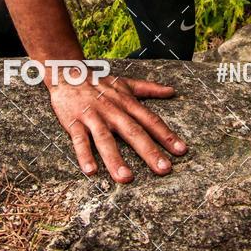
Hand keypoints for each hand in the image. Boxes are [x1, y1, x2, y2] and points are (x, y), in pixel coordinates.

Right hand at [47, 70, 187, 182]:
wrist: (68, 73)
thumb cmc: (100, 83)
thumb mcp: (126, 83)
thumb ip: (149, 88)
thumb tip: (172, 91)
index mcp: (126, 103)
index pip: (150, 120)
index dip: (167, 135)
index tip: (181, 150)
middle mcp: (112, 110)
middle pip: (133, 132)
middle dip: (149, 151)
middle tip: (164, 169)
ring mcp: (93, 117)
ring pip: (105, 139)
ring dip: (115, 159)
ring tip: (126, 177)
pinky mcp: (74, 122)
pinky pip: (79, 140)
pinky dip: (84, 155)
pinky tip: (91, 171)